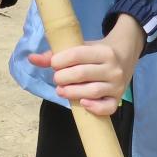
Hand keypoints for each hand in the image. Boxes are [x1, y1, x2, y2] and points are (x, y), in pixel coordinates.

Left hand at [28, 13, 144, 115]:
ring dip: (72, 93)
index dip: (60, 61)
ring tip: (61, 91)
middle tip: (57, 79)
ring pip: (92, 91)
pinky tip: (82, 104)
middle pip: (82, 74)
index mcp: (103, 51)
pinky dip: (95, 108)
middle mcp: (112, 68)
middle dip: (63, 78)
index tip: (53, 64)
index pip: (77, 55)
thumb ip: (56, 54)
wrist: (125, 55)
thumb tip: (31, 59)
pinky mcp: (118, 98)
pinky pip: (108, 107)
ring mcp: (117, 84)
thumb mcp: (81, 48)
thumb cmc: (96, 52)